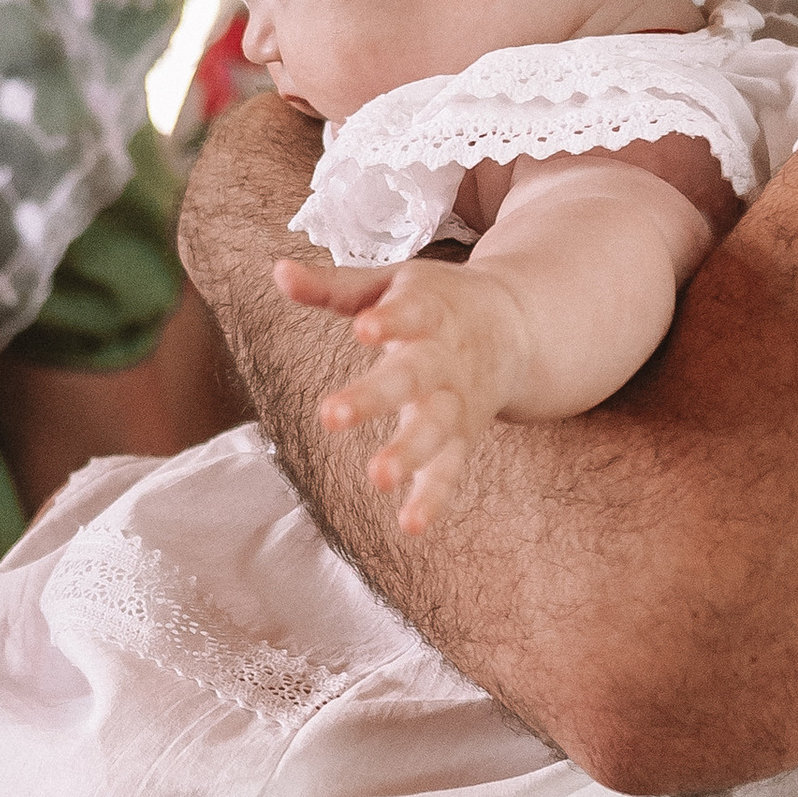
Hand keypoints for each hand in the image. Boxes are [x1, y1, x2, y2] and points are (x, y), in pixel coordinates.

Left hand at [278, 253, 525, 533]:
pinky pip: (450, 470)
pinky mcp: (463, 437)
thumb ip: (336, 285)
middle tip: (332, 415)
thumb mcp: (392, 282)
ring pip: (435, 429)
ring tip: (377, 477)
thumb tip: (278, 271)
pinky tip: (411, 525)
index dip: (389, 321)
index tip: (364, 329)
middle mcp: (446, 359)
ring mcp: (458, 402)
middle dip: (376, 396)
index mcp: (430, 312)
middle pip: (415, 377)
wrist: (519, 325)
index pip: (411, 315)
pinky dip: (433, 497)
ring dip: (408, 453)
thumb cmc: (439, 301)